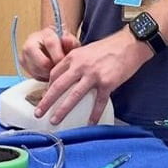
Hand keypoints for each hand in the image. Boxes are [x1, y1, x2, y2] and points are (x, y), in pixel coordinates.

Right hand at [19, 27, 78, 80]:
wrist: (48, 43)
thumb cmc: (61, 44)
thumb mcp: (70, 41)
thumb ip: (71, 42)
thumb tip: (67, 40)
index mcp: (45, 34)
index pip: (51, 44)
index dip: (59, 56)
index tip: (65, 63)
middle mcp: (31, 42)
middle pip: (42, 63)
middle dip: (53, 68)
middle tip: (59, 69)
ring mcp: (24, 52)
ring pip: (38, 71)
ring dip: (48, 74)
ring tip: (55, 69)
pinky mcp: (22, 62)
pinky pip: (34, 75)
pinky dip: (43, 76)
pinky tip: (48, 70)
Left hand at [34, 28, 149, 124]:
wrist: (130, 44)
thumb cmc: (109, 47)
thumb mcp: (87, 50)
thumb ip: (76, 62)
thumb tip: (68, 76)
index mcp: (74, 57)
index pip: (54, 74)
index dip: (48, 87)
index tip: (45, 97)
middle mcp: (80, 66)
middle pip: (58, 86)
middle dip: (46, 101)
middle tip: (38, 113)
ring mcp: (94, 75)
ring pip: (74, 96)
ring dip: (62, 110)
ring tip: (55, 120)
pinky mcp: (107, 83)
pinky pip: (98, 102)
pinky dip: (94, 114)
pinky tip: (90, 123)